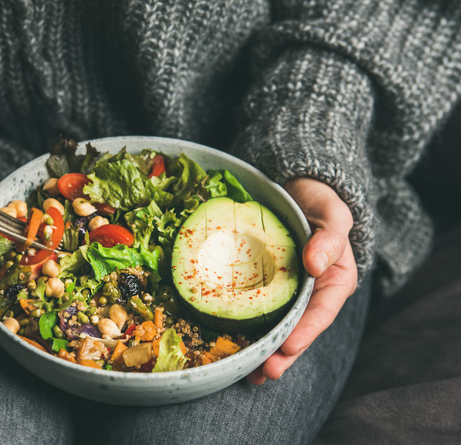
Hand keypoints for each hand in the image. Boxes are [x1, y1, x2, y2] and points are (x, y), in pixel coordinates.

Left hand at [246, 177, 357, 384]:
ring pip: (277, 327)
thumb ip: (330, 238)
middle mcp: (311, 294)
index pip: (321, 312)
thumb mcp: (333, 214)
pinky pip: (256, 311)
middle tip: (264, 372)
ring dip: (264, 351)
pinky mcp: (265, 288)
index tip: (288, 346)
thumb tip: (315, 263)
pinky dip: (247, 330)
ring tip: (249, 373)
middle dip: (282, 354)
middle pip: (298, 330)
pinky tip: (232, 346)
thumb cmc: (319, 203)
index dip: (306, 332)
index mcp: (333, 281)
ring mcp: (287, 293)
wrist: (298, 192)